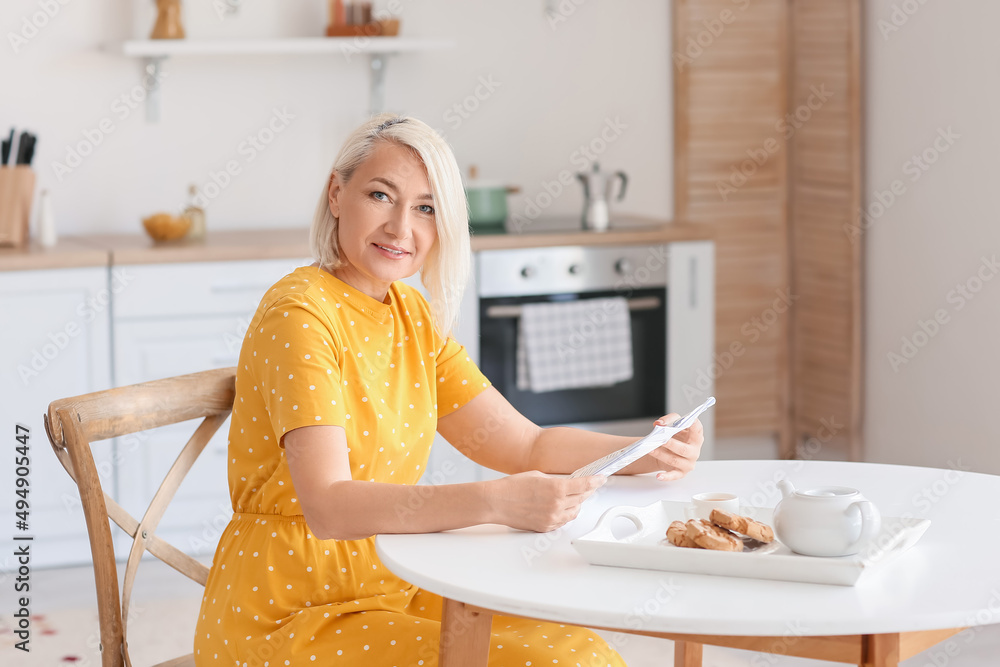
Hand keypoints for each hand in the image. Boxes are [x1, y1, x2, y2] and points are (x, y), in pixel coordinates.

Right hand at [488, 471, 605, 531]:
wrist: (496, 502)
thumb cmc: (512, 487)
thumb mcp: (538, 476)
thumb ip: (556, 481)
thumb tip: (568, 484)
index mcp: (556, 488)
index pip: (584, 485)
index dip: (596, 481)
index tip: (602, 478)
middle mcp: (556, 505)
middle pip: (582, 499)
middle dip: (587, 491)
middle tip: (589, 486)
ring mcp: (551, 518)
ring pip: (574, 512)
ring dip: (577, 503)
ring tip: (573, 497)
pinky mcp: (545, 527)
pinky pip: (563, 521)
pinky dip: (566, 514)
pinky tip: (562, 507)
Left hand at [648, 414, 704, 481]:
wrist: (669, 450)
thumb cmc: (674, 436)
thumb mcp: (673, 424)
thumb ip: (668, 420)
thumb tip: (659, 424)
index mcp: (696, 437)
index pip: (697, 429)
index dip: (693, 424)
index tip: (688, 421)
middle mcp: (694, 450)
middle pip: (684, 449)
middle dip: (671, 444)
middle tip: (660, 440)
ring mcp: (689, 462)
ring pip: (674, 460)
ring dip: (661, 455)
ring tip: (651, 450)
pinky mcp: (681, 472)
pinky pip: (673, 475)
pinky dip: (666, 476)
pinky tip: (659, 476)